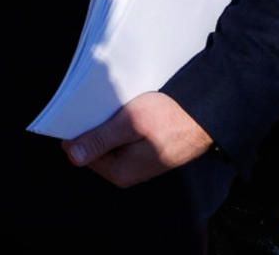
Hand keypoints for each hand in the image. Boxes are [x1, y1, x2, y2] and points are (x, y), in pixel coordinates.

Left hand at [62, 92, 213, 187]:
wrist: (206, 116)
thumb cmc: (170, 118)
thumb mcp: (130, 124)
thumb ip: (100, 140)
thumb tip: (72, 155)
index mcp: (119, 172)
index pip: (80, 152)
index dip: (77, 130)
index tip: (78, 109)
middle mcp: (125, 172)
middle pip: (93, 147)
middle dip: (92, 126)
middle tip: (100, 104)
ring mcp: (135, 162)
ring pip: (107, 140)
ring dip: (106, 123)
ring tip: (115, 105)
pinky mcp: (143, 152)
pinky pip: (121, 138)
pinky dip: (119, 124)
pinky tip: (126, 110)